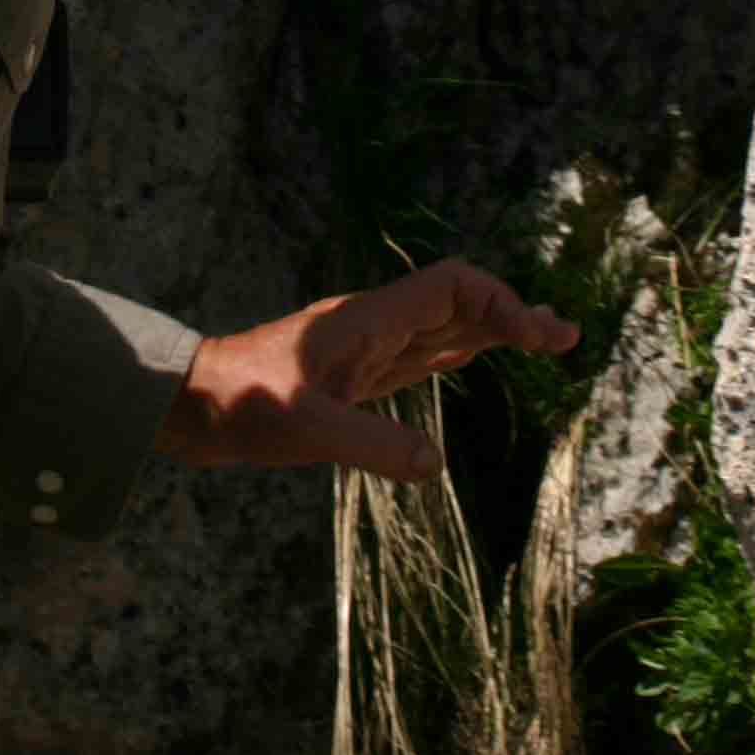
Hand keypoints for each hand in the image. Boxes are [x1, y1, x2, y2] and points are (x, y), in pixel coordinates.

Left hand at [159, 257, 576, 482]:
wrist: (188, 404)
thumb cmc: (238, 404)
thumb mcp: (305, 427)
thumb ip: (371, 445)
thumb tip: (437, 466)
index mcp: (367, 322)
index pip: (451, 288)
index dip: (500, 305)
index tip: (540, 338)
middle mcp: (370, 328)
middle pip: (454, 304)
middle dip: (511, 315)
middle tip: (567, 337)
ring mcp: (360, 350)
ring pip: (438, 329)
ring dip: (489, 331)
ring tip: (540, 340)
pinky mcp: (349, 376)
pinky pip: (415, 356)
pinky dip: (454, 354)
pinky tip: (470, 359)